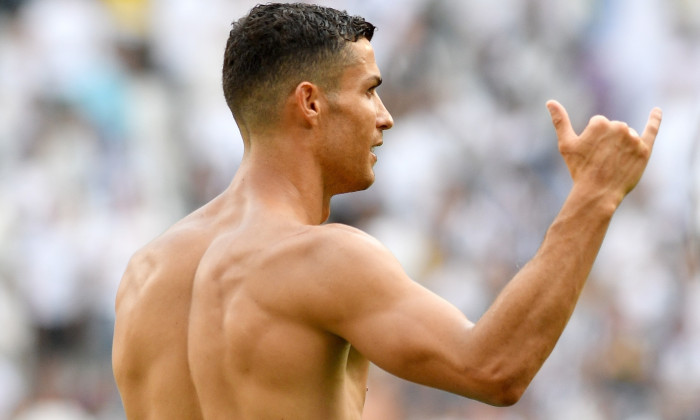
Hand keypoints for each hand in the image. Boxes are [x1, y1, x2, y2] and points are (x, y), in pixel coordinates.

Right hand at [546, 100, 661, 203]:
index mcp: (600, 122)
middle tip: (601, 160)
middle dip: (608, 142)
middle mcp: (619, 126)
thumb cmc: (579, 169)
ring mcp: (633, 138)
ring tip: (613, 163)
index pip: (598, 124)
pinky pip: (651, 130)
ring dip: (621, 146)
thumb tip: (550, 101)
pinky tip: (657, 111)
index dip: (592, 140)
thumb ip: (560, 121)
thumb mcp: (566, 144)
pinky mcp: (644, 150)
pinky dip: (655, 119)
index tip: (590, 153)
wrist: (597, 193)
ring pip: (627, 136)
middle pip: (614, 128)